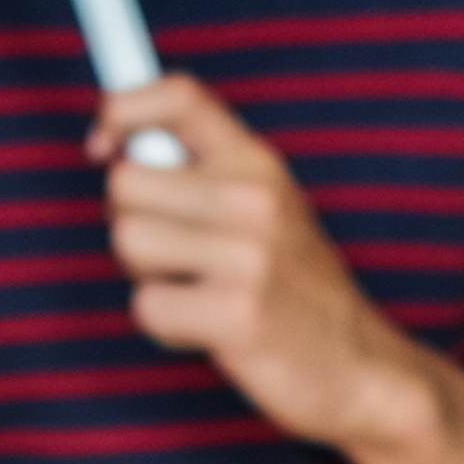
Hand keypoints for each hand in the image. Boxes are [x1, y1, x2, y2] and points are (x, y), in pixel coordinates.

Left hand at [93, 77, 436, 454]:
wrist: (360, 368)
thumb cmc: (293, 292)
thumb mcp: (264, 208)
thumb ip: (201, 172)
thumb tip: (113, 147)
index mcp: (257, 161)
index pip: (178, 95)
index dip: (121, 109)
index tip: (103, 147)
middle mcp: (255, 196)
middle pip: (125, 183)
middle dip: (131, 224)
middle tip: (178, 258)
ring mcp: (249, 254)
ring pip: (128, 242)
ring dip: (147, 278)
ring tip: (197, 293)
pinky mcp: (238, 313)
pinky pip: (147, 306)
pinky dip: (165, 326)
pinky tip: (208, 331)